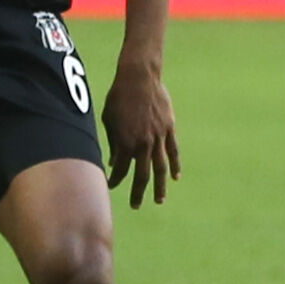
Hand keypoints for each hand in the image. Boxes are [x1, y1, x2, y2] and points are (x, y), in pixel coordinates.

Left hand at [101, 65, 178, 207]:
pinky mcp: (169, 129)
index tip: (111, 187)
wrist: (139, 78)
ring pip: (160, 168)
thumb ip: (113, 142)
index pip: (121, 169)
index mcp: (126, 141)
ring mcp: (158, 137)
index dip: (116, 180)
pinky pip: (173, 151)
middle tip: (136, 206)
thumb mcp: (109, 118)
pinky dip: (175, 165)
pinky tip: (175, 177)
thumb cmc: (118, 96)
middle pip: (142, 174)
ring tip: (158, 200)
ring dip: (159, 186)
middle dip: (138, 192)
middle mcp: (143, 143)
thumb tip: (114, 161)